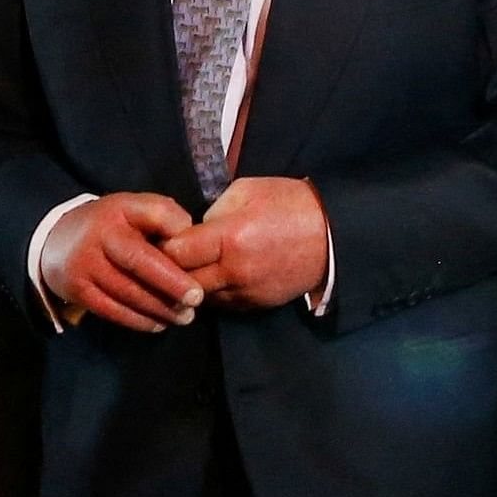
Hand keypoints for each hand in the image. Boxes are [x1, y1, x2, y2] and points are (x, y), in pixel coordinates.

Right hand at [42, 193, 202, 331]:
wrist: (55, 239)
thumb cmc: (110, 225)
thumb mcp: (133, 209)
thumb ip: (163, 216)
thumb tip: (189, 238)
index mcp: (120, 209)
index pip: (154, 215)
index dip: (176, 235)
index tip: (199, 257)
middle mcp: (100, 236)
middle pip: (139, 262)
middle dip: (171, 284)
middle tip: (196, 300)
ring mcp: (86, 265)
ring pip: (127, 291)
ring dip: (159, 308)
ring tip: (185, 316)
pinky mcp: (78, 291)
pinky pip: (112, 310)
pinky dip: (138, 320)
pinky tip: (159, 324)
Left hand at [163, 177, 329, 311]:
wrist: (333, 234)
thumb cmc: (289, 203)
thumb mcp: (246, 190)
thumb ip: (213, 211)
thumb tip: (193, 229)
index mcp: (230, 238)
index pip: (175, 253)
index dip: (164, 244)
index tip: (163, 236)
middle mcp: (234, 272)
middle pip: (181, 282)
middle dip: (171, 270)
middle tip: (170, 256)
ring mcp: (245, 293)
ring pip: (199, 297)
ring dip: (190, 284)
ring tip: (193, 266)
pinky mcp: (256, 305)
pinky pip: (222, 302)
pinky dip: (213, 291)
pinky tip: (216, 275)